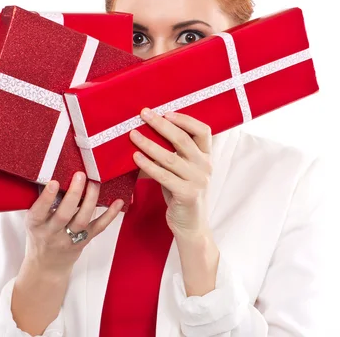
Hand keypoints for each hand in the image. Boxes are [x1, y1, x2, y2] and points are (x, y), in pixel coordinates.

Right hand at [22, 172, 123, 276]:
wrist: (47, 266)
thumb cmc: (40, 235)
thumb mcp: (34, 221)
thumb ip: (43, 203)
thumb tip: (56, 172)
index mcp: (35, 225)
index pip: (39, 212)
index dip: (47, 198)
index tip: (54, 182)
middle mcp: (51, 233)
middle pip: (64, 215)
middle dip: (74, 195)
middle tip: (80, 175)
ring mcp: (69, 239)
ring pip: (82, 220)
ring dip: (91, 200)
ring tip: (95, 182)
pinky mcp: (84, 241)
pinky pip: (99, 227)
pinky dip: (110, 215)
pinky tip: (118, 202)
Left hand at [129, 108, 212, 235]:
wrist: (191, 226)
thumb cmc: (182, 194)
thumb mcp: (182, 171)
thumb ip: (174, 154)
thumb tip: (147, 132)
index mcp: (206, 157)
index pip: (202, 130)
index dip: (185, 119)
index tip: (165, 112)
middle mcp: (205, 166)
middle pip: (183, 139)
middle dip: (161, 125)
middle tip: (143, 114)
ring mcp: (198, 180)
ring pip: (170, 157)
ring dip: (149, 144)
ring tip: (133, 135)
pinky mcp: (187, 194)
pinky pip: (164, 176)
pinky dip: (148, 165)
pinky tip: (136, 157)